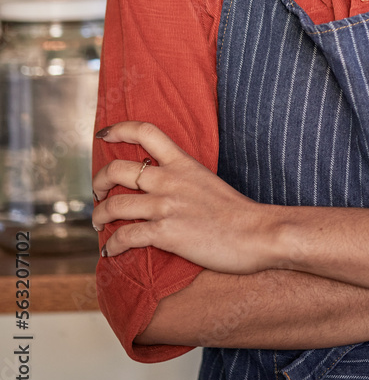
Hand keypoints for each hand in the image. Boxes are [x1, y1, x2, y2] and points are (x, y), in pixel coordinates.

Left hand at [92, 121, 277, 273]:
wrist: (259, 233)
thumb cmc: (240, 213)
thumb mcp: (210, 182)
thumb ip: (187, 180)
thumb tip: (170, 188)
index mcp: (184, 163)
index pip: (145, 132)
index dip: (119, 129)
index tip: (104, 135)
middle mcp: (170, 180)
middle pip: (118, 169)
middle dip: (98, 181)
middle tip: (97, 192)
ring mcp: (166, 207)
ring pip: (114, 205)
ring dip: (99, 216)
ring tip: (98, 224)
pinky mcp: (166, 233)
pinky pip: (125, 236)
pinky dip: (112, 245)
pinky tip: (111, 250)